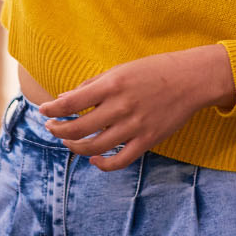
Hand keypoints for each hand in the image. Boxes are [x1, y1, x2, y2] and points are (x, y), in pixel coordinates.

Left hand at [39, 44, 235, 170]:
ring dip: (75, 147)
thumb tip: (66, 99)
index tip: (44, 111)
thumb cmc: (155, 70)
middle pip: (77, 129)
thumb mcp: (121, 69)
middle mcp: (121, 107)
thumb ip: (94, 85)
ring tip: (69, 142)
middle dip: (58, 131)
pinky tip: (94, 160)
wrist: (192, 79)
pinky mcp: (147, 140)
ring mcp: (134, 126)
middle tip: (52, 128)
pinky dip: (102, 165)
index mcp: (112, 85)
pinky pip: (120, 161)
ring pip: (94, 148)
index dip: (52, 110)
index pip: (71, 103)